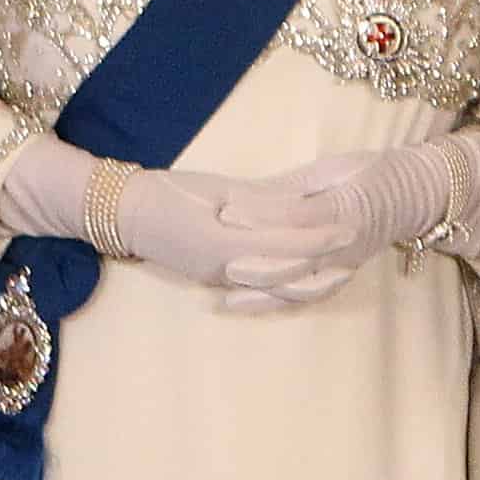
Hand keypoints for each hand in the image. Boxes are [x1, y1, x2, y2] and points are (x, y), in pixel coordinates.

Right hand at [106, 167, 334, 294]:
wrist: (123, 214)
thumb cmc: (168, 193)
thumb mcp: (218, 189)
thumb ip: (262, 201)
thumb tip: (303, 202)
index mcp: (225, 245)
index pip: (286, 246)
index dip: (321, 239)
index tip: (351, 228)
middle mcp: (225, 271)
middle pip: (286, 277)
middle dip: (324, 267)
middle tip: (356, 252)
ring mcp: (218, 280)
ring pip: (274, 290)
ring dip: (309, 284)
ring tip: (341, 272)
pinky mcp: (214, 281)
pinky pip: (258, 288)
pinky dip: (284, 285)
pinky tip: (304, 279)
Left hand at [215, 137, 479, 309]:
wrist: (419, 196)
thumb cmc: (376, 172)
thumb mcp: (337, 166)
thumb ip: (296, 184)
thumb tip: (250, 192)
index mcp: (348, 205)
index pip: (300, 214)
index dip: (262, 214)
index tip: (226, 212)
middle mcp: (349, 241)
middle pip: (301, 259)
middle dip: (260, 264)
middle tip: (223, 262)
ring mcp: (349, 263)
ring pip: (305, 286)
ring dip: (267, 294)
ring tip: (229, 297)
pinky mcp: (345, 275)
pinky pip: (313, 295)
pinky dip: (284, 305)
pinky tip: (256, 307)